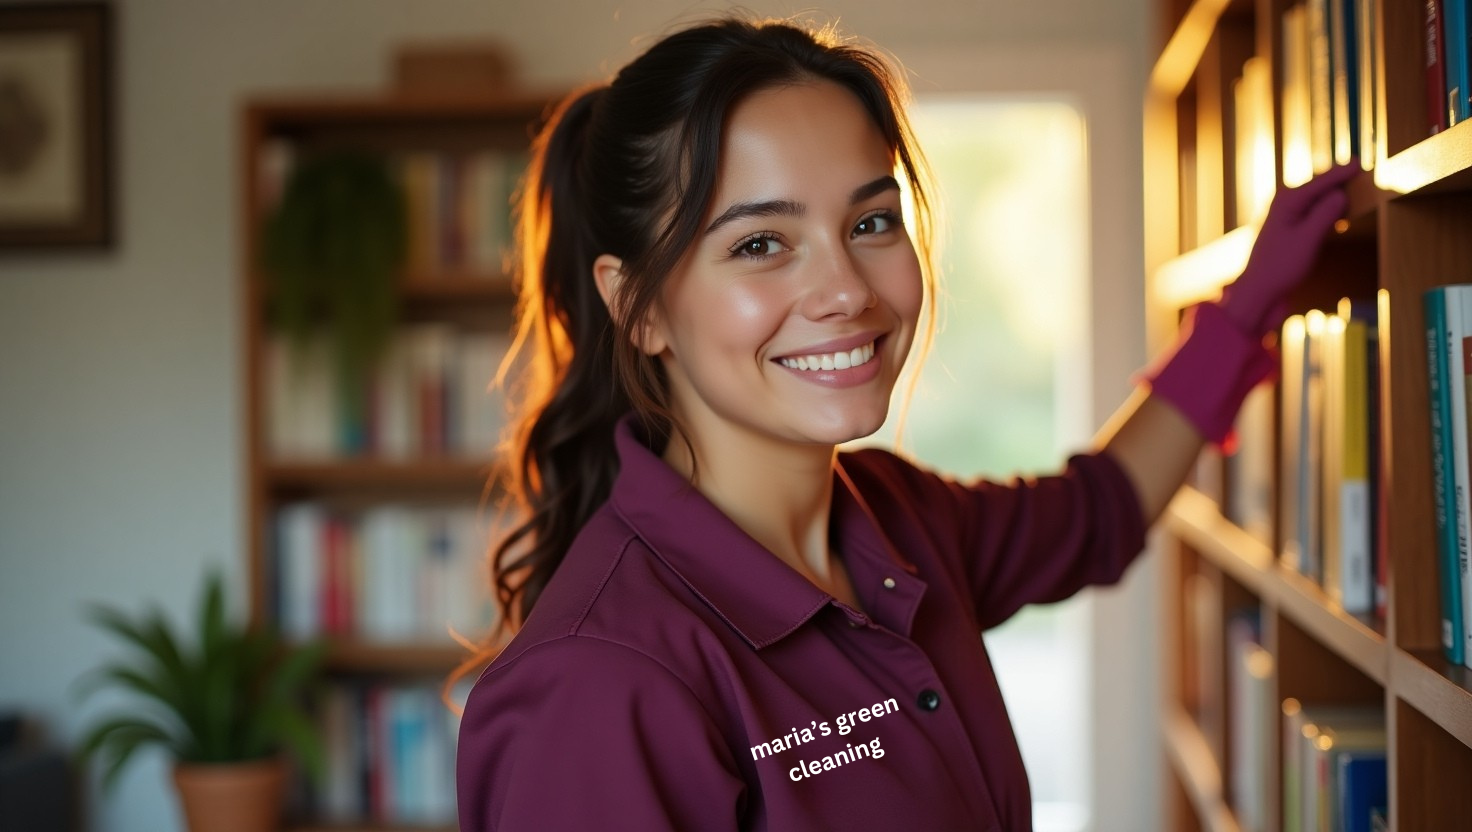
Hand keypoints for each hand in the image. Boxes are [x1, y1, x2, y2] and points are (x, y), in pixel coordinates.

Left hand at [1219, 162, 1357, 334]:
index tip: (1359, 161)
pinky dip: (1328, 215)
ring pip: (1318, 201)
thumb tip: (1340, 193)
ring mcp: (1286, 217)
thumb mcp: (1308, 238)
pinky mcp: (1289, 230)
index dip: (1342, 172)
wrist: (1258, 291)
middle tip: (1363, 179)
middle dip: (1339, 184)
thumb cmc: (1281, 266)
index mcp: (1288, 201)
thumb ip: (1325, 213)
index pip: (1322, 180)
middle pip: (1320, 187)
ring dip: (1335, 202)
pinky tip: (1340, 221)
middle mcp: (1285, 204)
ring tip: (1357, 198)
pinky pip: (1314, 215)